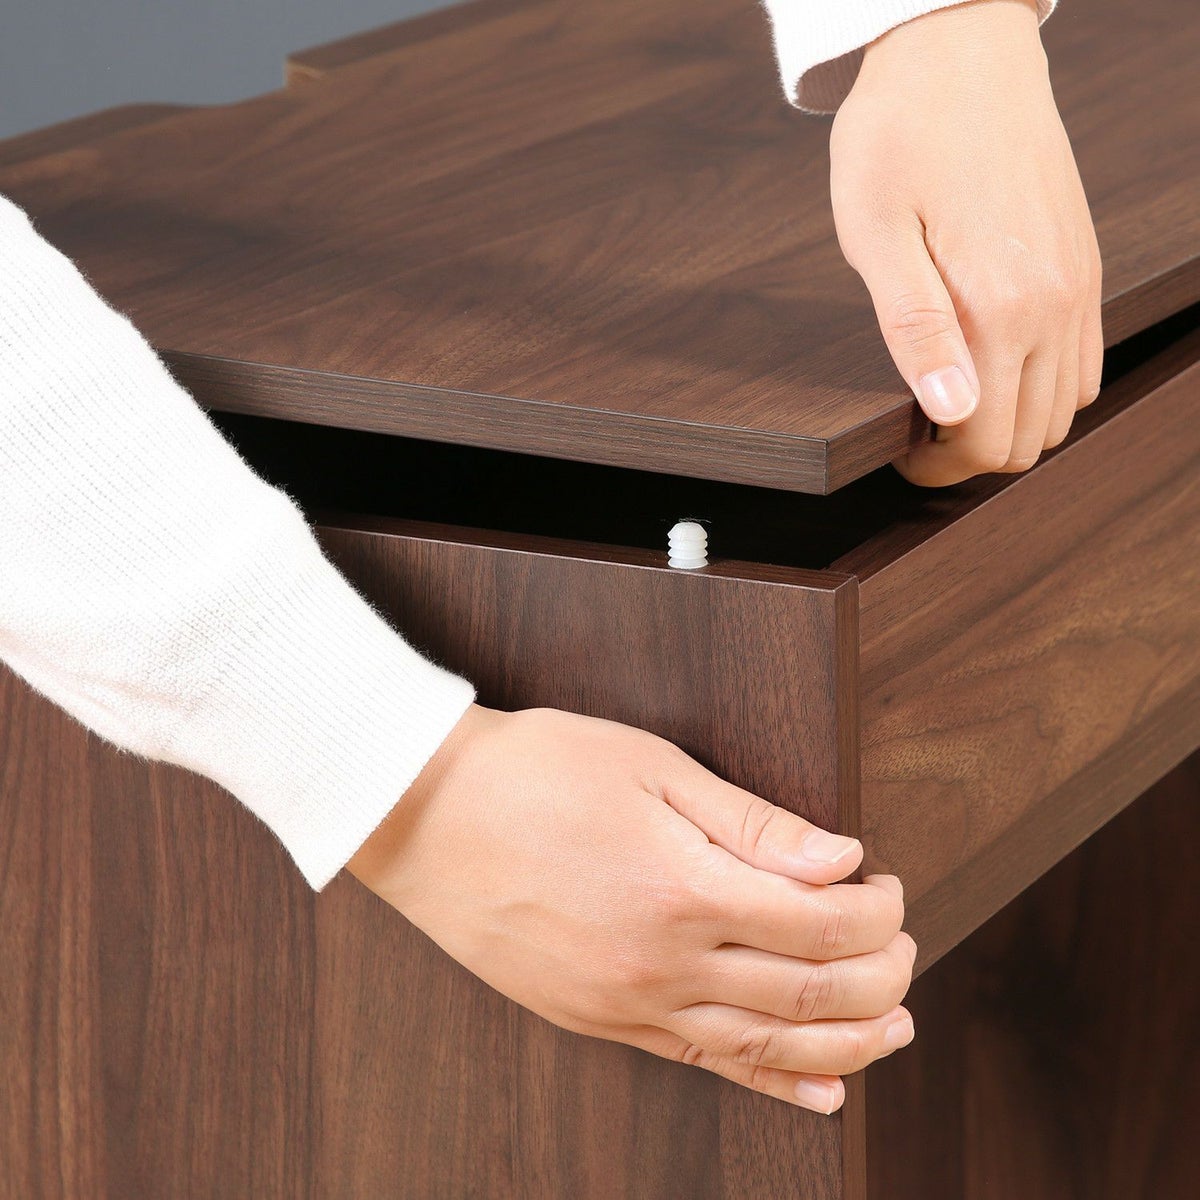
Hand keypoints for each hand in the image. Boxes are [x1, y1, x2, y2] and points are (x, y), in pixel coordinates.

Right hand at [348, 704, 915, 1113]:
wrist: (423, 814)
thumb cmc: (532, 772)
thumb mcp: (650, 768)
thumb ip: (751, 823)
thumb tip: (841, 859)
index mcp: (683, 890)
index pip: (823, 923)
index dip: (878, 912)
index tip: (889, 885)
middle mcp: (662, 964)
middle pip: (809, 994)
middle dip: (881, 975)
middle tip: (905, 946)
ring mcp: (627, 1005)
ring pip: (767, 1046)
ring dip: (848, 1040)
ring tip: (895, 1024)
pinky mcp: (598, 1021)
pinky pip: (701, 1065)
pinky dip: (771, 1082)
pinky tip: (820, 1090)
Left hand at [829, 0, 1102, 485]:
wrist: (958, 54)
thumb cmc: (901, 140)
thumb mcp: (878, 238)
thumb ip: (917, 332)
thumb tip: (950, 413)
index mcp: (1002, 307)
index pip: (985, 442)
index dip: (937, 470)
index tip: (901, 456)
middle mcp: (1055, 305)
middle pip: (1029, 440)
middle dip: (971, 458)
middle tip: (919, 437)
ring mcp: (1078, 287)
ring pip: (1064, 410)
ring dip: (1010, 427)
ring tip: (953, 405)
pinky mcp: (1084, 268)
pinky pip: (1085, 362)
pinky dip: (1046, 389)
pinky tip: (997, 370)